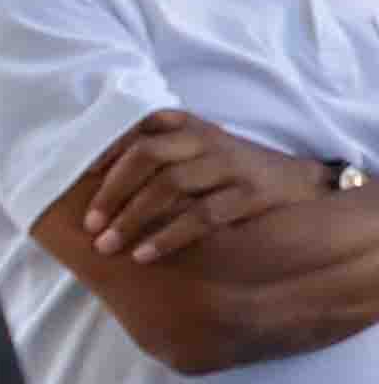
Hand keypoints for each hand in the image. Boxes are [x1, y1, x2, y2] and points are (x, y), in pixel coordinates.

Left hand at [82, 110, 327, 264]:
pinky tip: (144, 256)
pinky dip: (168, 237)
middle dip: (112, 191)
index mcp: (191, 127)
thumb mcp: (199, 154)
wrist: (304, 185)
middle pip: (148, 156)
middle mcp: (208, 141)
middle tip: (89, 224)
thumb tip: (94, 182)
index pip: (140, 128)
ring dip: (132, 218)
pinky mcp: (249, 194)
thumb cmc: (233, 174)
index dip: (107, 150)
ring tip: (108, 246)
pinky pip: (201, 216)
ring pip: (170, 185)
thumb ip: (158, 157)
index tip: (79, 179)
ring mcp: (230, 166)